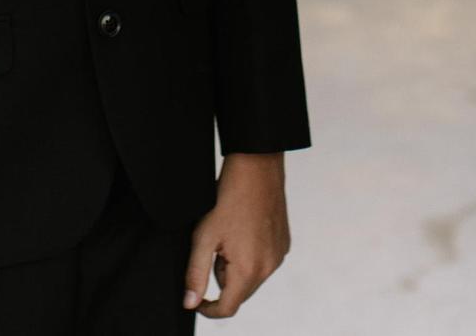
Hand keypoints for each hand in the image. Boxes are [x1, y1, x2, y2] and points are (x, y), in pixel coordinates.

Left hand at [183, 152, 289, 318]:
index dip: (208, 309)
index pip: (227, 308)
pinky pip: (264, 262)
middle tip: (212, 250)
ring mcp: (279, 255)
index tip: (196, 298)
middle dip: (222, 281)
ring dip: (237, 268)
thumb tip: (190, 302)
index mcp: (249, 270)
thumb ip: (196, 274)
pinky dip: (251, 256)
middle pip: (240, 293)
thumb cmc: (228, 199)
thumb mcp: (204, 237)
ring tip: (228, 237)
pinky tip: (242, 231)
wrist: (256, 167)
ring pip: (252, 277)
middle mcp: (269, 267)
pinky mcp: (284, 243)